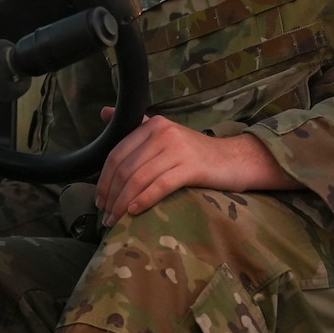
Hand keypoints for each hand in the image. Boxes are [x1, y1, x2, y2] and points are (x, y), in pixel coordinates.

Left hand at [94, 108, 299, 222]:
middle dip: (112, 195)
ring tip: (116, 220)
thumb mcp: (166, 133)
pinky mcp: (192, 166)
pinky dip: (144, 200)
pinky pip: (160, 185)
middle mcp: (164, 132)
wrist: (234, 160)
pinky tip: (135, 211)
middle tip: (106, 215)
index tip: (100, 200)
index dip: (104, 179)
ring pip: (139, 178)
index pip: (118, 153)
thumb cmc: (196, 153)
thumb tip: (104, 112)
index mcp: (153, 124)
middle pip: (126, 167)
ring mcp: (178, 148)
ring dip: (123, 203)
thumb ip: (137, 124)